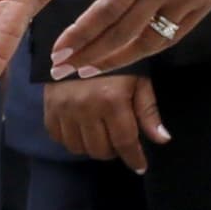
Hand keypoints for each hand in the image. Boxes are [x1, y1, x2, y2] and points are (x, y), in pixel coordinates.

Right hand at [42, 73, 167, 173]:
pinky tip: (82, 130)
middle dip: (114, 151)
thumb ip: (148, 112)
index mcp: (112, 100)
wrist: (80, 42)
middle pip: (100, 150)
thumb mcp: (139, 81)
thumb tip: (161, 140)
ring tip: (101, 135)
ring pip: (79, 148)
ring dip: (92, 147)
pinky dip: (72, 140)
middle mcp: (86, 108)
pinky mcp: (49, 109)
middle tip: (120, 140)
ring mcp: (64, 110)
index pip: (125, 141)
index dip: (134, 158)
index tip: (140, 167)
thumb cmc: (116, 61)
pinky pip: (59, 138)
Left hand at [49, 0, 210, 76]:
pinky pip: (172, 36)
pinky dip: (145, 50)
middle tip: (62, 69)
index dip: (80, 34)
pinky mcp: (205, 3)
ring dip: (114, 61)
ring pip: (147, 43)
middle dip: (88, 55)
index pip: (106, 9)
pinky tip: (125, 55)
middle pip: (121, 34)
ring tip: (87, 70)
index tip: (59, 51)